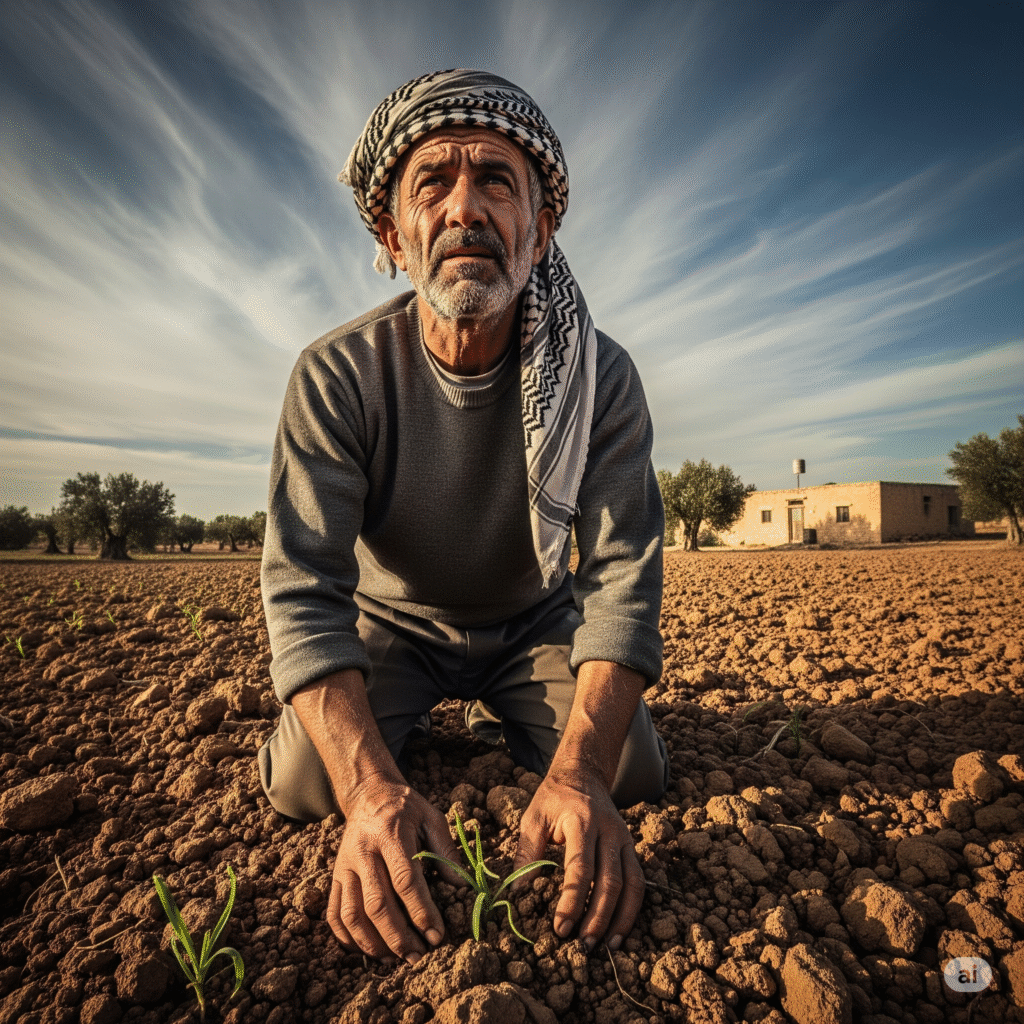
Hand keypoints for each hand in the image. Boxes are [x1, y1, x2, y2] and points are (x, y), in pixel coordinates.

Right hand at [327, 780, 460, 962]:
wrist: (368, 794)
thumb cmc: (405, 808)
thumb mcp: (431, 817)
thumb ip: (446, 851)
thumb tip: (461, 887)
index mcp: (391, 834)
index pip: (405, 881)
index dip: (422, 912)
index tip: (437, 935)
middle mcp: (363, 852)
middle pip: (377, 904)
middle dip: (399, 936)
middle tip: (419, 956)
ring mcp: (344, 865)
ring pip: (352, 914)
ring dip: (373, 943)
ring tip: (396, 958)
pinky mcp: (334, 876)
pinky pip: (334, 913)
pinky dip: (347, 938)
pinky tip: (368, 949)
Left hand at [512, 771, 643, 951]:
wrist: (584, 773)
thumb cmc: (554, 798)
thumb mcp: (533, 817)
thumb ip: (526, 853)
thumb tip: (517, 892)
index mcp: (582, 821)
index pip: (580, 867)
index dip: (572, 901)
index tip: (560, 928)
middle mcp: (609, 831)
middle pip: (610, 880)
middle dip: (598, 917)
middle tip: (582, 945)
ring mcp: (625, 839)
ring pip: (632, 884)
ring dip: (621, 918)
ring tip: (608, 946)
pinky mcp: (631, 847)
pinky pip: (639, 880)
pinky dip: (632, 907)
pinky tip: (620, 928)